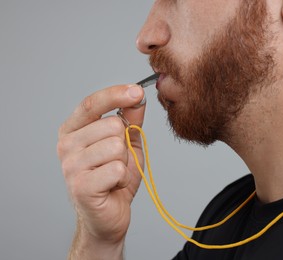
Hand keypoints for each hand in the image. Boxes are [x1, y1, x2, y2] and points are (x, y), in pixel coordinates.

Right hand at [57, 84, 145, 258]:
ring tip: (114, 174)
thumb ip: (130, 120)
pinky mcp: (80, 186)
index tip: (137, 91)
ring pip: (116, 146)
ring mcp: (70, 166)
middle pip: (111, 125)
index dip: (116, 94)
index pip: (92, 103)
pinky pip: (117, 169)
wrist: (110, 214)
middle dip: (124, 144)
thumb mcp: (126, 144)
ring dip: (124, 162)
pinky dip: (122, 178)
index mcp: (73, 130)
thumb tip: (137, 96)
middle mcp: (66, 145)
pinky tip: (113, 186)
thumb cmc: (115, 178)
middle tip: (116, 161)